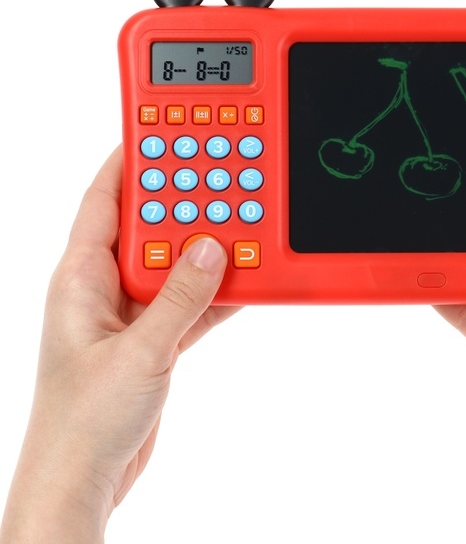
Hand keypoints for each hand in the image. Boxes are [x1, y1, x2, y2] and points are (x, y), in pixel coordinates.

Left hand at [0, 147, 240, 543]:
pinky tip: (241, 277)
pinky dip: (214, 289)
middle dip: (182, 200)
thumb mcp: (138, 354)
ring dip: (204, 247)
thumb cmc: (83, 422)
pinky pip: (189, 299)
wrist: (84, 479)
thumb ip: (180, 300)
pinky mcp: (152, 337)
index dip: (132, 161)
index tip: (165, 130)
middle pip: (148, 225)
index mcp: (80, 278)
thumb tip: (213, 249)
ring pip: (174, 262)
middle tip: (219, 172)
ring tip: (238, 221)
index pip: (104, 201)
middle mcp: (102, 287)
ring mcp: (129, 312)